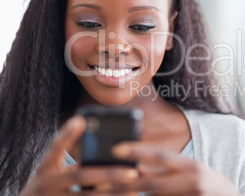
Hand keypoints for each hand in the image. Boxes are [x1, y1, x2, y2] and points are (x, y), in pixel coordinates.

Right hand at [19, 116, 138, 195]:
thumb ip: (73, 157)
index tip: (81, 120)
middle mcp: (46, 183)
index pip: (55, 146)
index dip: (67, 133)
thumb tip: (103, 142)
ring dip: (111, 193)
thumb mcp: (52, 169)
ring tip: (134, 189)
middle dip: (108, 173)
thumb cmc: (49, 184)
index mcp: (45, 166)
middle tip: (132, 172)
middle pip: (80, 175)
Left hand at [112, 142, 241, 195]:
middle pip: (150, 182)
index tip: (116, 149)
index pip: (160, 155)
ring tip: (110, 191)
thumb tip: (138, 167)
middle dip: (125, 181)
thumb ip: (167, 169)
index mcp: (191, 166)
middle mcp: (191, 181)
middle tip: (103, 179)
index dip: (138, 150)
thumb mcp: (191, 171)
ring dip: (131, 195)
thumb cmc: (210, 185)